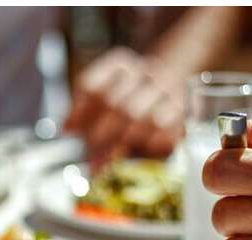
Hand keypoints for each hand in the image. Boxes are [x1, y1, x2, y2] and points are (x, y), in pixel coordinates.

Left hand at [65, 47, 182, 168]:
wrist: (171, 88)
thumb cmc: (130, 98)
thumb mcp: (104, 97)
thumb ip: (83, 110)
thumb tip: (67, 128)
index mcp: (120, 64)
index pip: (94, 87)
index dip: (79, 112)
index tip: (68, 131)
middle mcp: (145, 72)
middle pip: (116, 104)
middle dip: (99, 135)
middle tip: (89, 156)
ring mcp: (167, 89)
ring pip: (140, 118)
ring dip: (120, 144)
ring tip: (106, 162)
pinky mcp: (183, 111)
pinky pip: (164, 130)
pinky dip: (148, 145)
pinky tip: (138, 153)